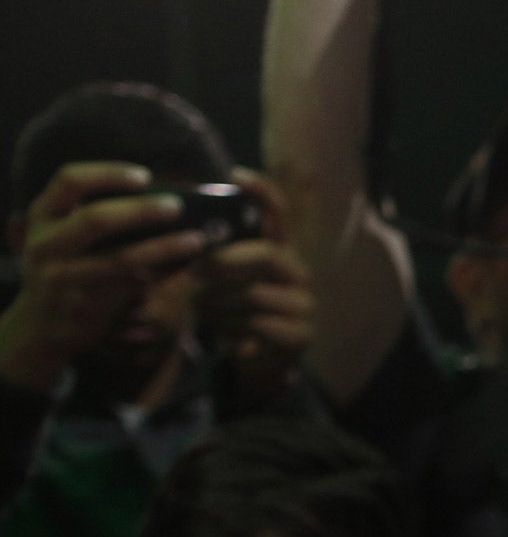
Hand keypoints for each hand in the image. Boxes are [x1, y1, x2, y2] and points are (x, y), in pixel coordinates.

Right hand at [0, 163, 206, 393]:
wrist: (40, 325)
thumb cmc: (65, 269)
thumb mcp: (63, 237)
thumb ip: (94, 217)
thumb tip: (161, 202)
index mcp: (42, 216)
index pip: (69, 180)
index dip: (107, 174)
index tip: (144, 176)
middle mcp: (46, 244)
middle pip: (96, 219)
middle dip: (140, 211)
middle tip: (178, 206)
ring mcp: (62, 278)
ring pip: (119, 260)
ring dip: (163, 249)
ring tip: (197, 240)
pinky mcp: (83, 307)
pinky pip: (130, 289)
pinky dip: (161, 277)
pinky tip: (185, 268)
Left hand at [193, 169, 313, 407]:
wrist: (259, 362)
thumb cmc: (234, 312)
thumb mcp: (224, 280)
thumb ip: (212, 255)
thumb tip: (175, 227)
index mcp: (279, 251)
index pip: (279, 213)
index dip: (261, 191)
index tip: (234, 175)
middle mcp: (298, 273)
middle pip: (266, 254)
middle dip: (226, 262)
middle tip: (195, 271)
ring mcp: (304, 305)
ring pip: (255, 295)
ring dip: (218, 302)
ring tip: (197, 307)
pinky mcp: (300, 335)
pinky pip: (258, 324)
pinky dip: (228, 326)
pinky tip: (216, 329)